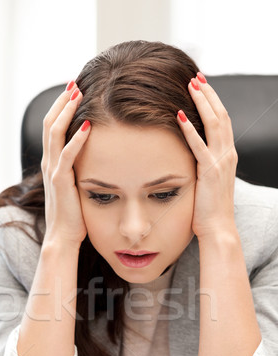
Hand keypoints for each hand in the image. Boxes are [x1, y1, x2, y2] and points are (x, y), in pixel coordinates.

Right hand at [41, 82, 90, 248]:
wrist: (62, 237)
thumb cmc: (72, 215)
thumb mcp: (75, 185)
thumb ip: (80, 169)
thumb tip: (95, 156)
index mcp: (51, 162)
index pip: (52, 126)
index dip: (61, 106)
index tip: (73, 89)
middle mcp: (48, 163)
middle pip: (50, 122)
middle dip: (62, 101)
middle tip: (75, 81)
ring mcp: (52, 171)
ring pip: (54, 133)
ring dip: (66, 111)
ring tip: (78, 93)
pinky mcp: (60, 182)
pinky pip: (66, 155)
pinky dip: (76, 139)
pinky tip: (87, 125)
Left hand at [177, 74, 237, 239]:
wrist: (218, 228)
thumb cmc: (208, 209)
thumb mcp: (207, 181)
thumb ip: (203, 164)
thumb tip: (190, 155)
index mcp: (227, 155)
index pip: (221, 121)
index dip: (212, 101)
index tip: (201, 85)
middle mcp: (227, 155)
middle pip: (220, 116)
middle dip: (208, 94)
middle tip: (196, 76)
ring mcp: (220, 162)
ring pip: (214, 124)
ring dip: (202, 103)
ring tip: (191, 86)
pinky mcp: (209, 172)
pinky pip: (199, 146)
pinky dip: (189, 130)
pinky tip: (179, 117)